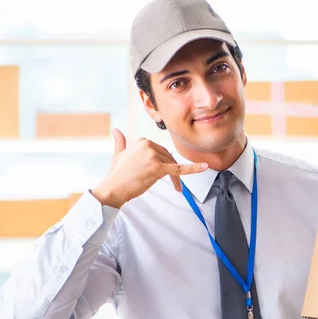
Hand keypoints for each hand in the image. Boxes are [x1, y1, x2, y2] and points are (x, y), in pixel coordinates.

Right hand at [92, 128, 207, 207]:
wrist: (113, 189)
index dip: (164, 162)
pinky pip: (178, 169)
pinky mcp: (157, 168)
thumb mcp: (118, 154)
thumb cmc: (116, 174)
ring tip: (176, 188)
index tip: (162, 172)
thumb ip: (119, 141)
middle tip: (175, 185)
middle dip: (172, 170)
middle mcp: (148, 145)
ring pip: (172, 165)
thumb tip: (115, 130)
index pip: (161, 150)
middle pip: (169, 157)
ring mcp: (153, 156)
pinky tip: (204, 167)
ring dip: (177, 178)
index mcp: (142, 141)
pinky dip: (193, 168)